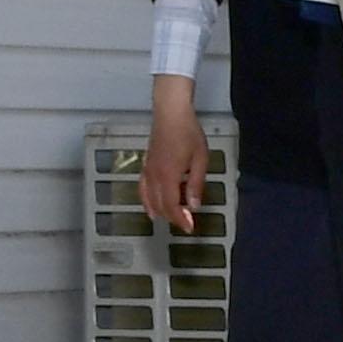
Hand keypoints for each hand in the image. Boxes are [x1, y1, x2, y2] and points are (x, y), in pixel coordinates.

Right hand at [141, 79, 210, 231]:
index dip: (180, 219)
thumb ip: (196, 184)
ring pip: (148, 199)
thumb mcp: (200, 159)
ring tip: (170, 218)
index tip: (190, 228)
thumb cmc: (188, 133)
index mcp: (168, 176)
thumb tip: (194, 205)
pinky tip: (151, 205)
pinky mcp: (145, 165)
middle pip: (159, 205)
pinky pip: (142, 189)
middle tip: (186, 222)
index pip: (171, 206)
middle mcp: (154, 177)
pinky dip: (146, 200)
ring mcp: (147, 171)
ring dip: (159, 211)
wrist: (170, 113)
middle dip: (172, 217)